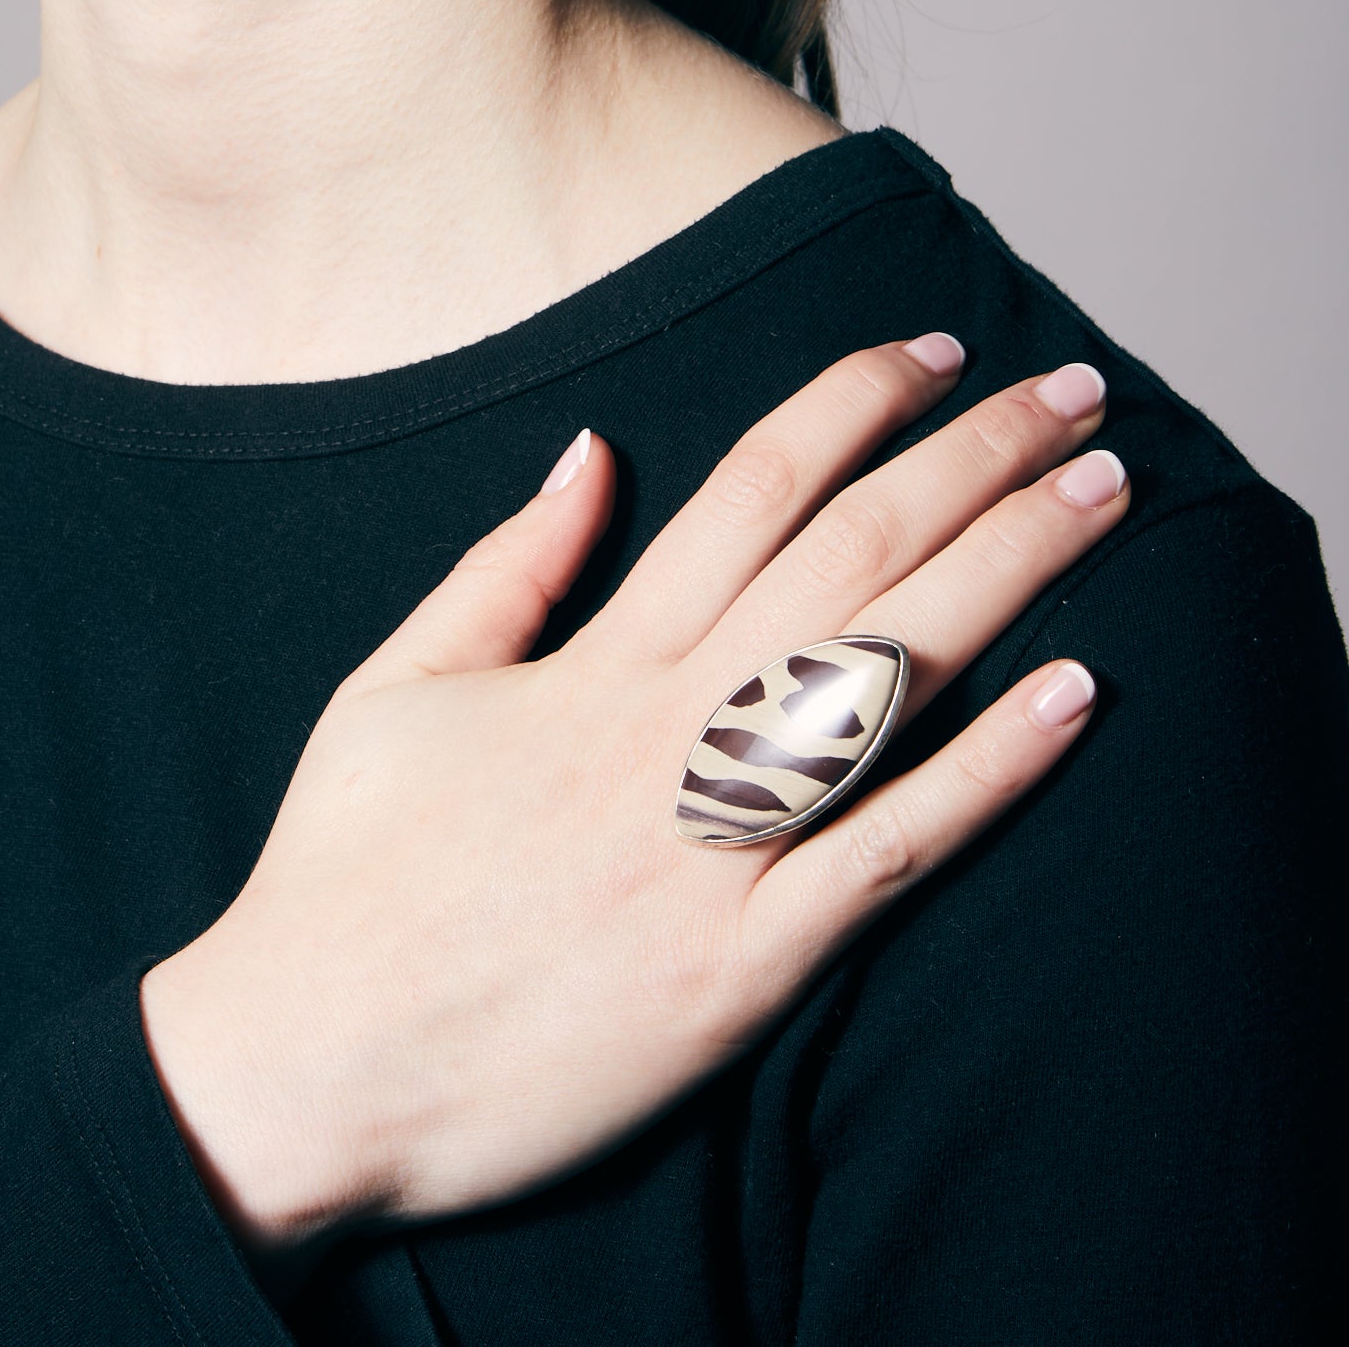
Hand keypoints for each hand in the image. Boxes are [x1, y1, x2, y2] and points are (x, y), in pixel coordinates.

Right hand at [140, 337, 1126, 1251]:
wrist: (308, 1063)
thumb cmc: (343, 870)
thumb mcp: (399, 682)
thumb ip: (507, 565)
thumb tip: (589, 450)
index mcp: (592, 662)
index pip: (752, 489)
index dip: (855, 403)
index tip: (935, 351)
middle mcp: (667, 733)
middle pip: (852, 556)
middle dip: (976, 458)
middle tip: (1072, 390)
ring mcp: (710, 849)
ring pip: (890, 679)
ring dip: (1010, 571)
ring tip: (1106, 492)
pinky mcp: (739, 968)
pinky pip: (886, 853)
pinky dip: (987, 771)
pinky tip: (1074, 694)